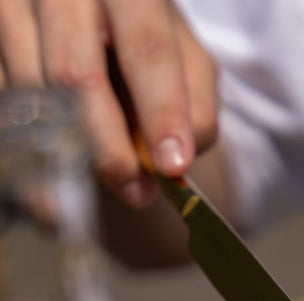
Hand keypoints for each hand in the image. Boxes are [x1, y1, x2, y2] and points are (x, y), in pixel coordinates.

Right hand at [0, 0, 217, 206]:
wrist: (91, 6)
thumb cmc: (146, 35)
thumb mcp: (188, 56)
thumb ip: (197, 103)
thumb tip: (177, 159)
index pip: (146, 49)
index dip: (162, 111)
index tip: (172, 166)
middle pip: (76, 76)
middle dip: (109, 148)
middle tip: (138, 192)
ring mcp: (12, 4)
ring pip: (34, 93)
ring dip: (72, 152)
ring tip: (112, 181)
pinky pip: (4, 99)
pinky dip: (33, 151)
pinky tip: (56, 188)